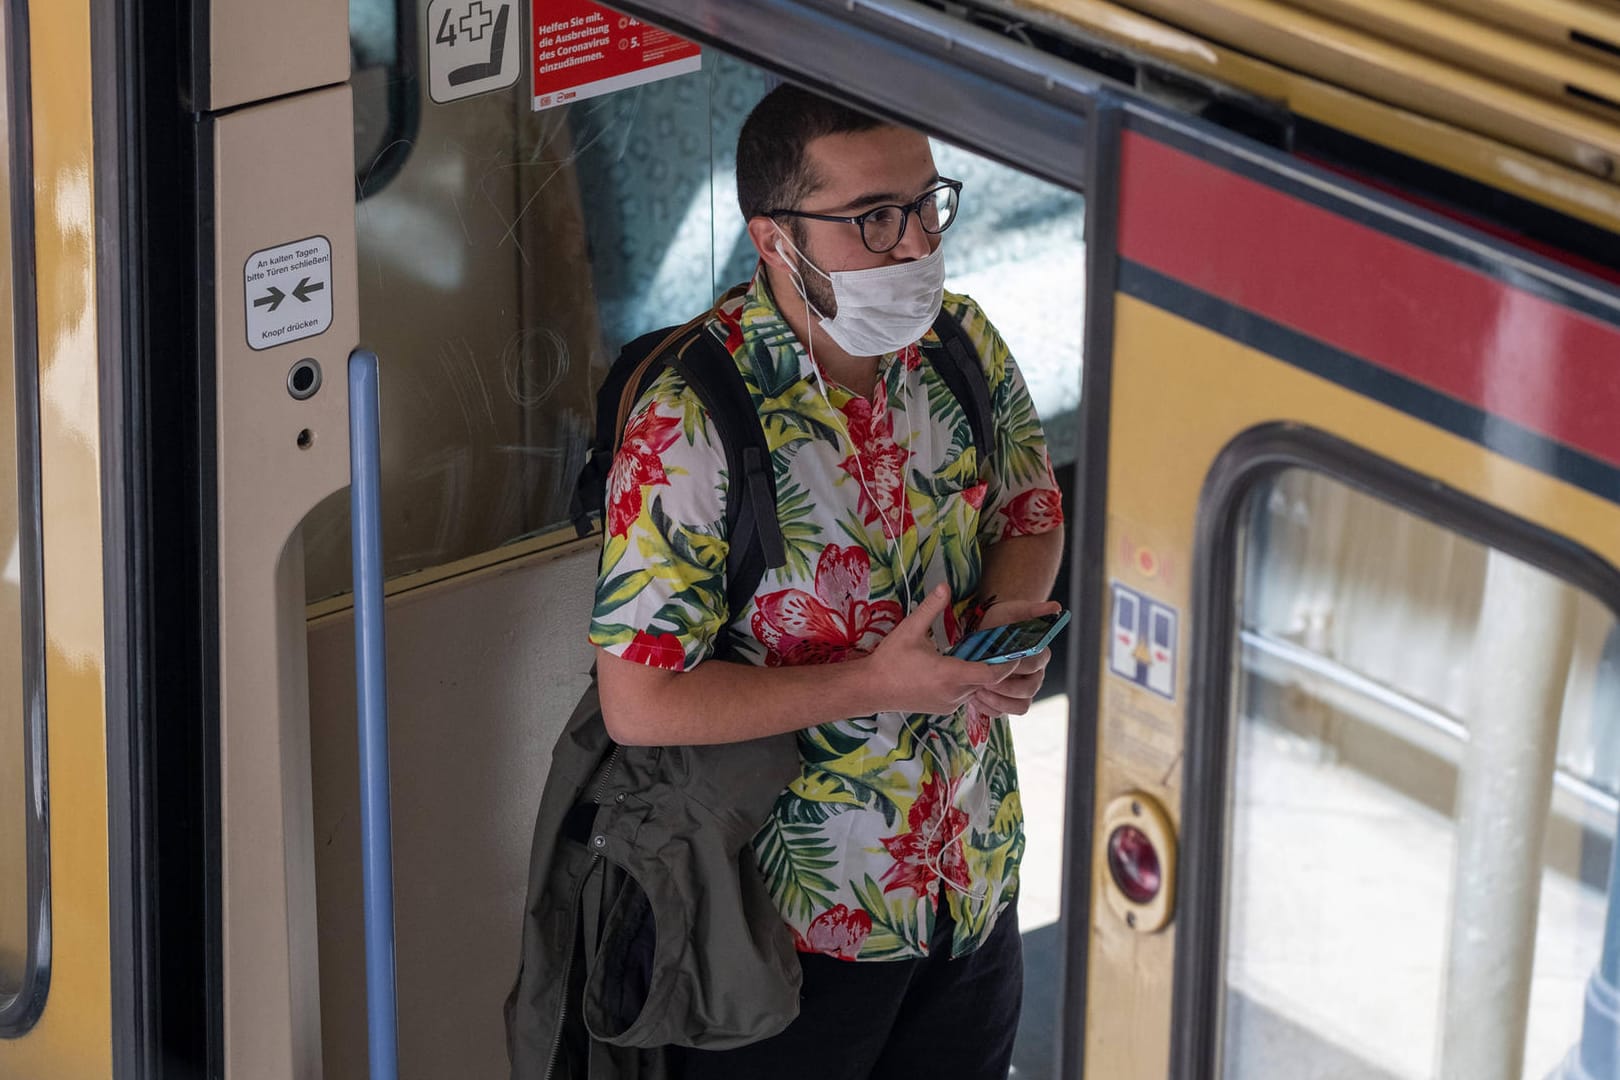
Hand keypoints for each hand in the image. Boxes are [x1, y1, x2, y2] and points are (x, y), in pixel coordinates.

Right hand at [864, 584, 1014, 715]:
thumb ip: (931, 607)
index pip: (992, 674)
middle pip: (988, 682)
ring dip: (980, 675)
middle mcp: (954, 694)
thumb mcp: (910, 629)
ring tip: (979, 654)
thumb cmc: (890, 659)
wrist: (870, 689)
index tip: (1013, 649)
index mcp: (950, 674)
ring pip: (976, 690)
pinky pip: (964, 696)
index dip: (1008, 663)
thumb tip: (945, 585)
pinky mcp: (943, 709)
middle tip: (999, 646)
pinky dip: (967, 683)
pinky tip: (958, 668)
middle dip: (995, 665)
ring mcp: (949, 704)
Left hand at [966, 598, 1060, 716]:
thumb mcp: (1013, 610)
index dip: (1017, 666)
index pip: (1035, 664)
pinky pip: (1004, 712)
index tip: (998, 663)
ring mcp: (1023, 690)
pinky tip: (974, 698)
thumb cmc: (1001, 621)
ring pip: (1021, 705)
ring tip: (977, 691)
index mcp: (1040, 655)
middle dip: (1005, 687)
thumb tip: (1056, 608)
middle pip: (1029, 689)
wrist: (985, 632)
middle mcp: (1035, 675)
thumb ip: (1034, 609)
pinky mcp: (1008, 701)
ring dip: (999, 701)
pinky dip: (990, 708)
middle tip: (983, 681)